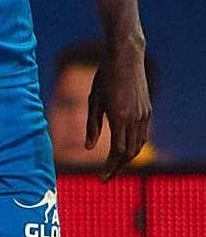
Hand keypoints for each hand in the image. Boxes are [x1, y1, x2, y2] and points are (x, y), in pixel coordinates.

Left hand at [88, 38, 151, 180]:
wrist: (126, 58)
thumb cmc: (104, 78)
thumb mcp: (93, 100)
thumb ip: (92, 126)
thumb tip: (88, 148)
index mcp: (120, 117)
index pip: (118, 152)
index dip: (110, 167)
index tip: (102, 178)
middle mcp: (136, 118)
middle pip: (130, 153)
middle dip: (118, 167)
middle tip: (106, 178)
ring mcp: (145, 115)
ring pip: (139, 145)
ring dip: (127, 159)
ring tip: (114, 167)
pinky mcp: (148, 111)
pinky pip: (143, 135)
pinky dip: (135, 146)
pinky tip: (125, 151)